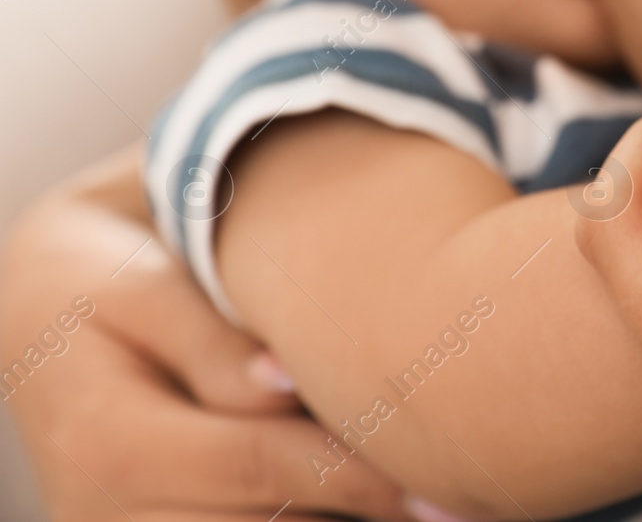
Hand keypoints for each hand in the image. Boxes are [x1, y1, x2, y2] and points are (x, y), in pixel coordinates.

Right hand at [0, 148, 412, 521]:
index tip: (437, 486)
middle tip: (454, 504)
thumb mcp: (146, 290)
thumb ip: (214, 344)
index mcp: (106, 442)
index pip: (256, 463)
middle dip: (360, 510)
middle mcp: (105, 515)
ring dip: (340, 520)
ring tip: (432, 503)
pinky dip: (310, 518)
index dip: (355, 475)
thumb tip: (284, 385)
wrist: (43, 324)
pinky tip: (378, 503)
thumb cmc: (108, 287)